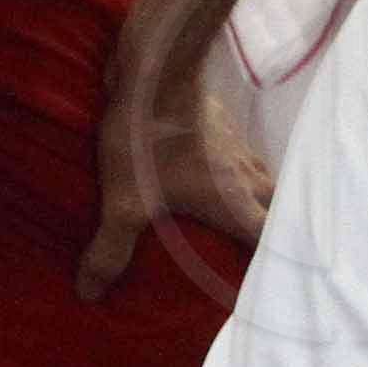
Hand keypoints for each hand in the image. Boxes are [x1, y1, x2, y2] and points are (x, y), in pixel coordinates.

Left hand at [79, 55, 273, 303]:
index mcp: (232, 203)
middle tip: (256, 247)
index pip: (271, 239)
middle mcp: (246, 178)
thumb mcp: (123, 201)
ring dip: (259, 197)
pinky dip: (239, 169)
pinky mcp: (225, 123)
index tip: (273, 278)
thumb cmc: (146, 140)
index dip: (278, 260)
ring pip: (264, 178)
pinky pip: (243, 154)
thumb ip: (110, 248)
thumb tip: (89, 294)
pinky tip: (214, 170)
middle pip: (278, 209)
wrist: (156, 72)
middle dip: (273, 229)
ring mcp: (238, 147)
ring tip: (240, 212)